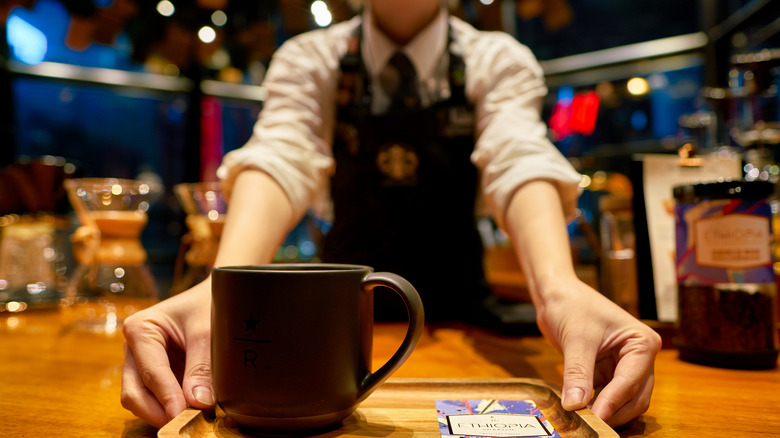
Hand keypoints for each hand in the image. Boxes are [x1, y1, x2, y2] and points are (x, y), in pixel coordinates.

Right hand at [120, 280, 213, 427]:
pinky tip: (191, 411)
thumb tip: (198, 403)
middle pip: (134, 393)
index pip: (150, 373)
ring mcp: (140, 362)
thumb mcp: (208, 331)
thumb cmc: (209, 304)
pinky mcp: (153, 373)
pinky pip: (154, 398)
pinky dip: (169, 407)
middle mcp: (133, 348)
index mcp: (140, 329)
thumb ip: (202, 366)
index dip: (167, 398)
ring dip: (163, 412)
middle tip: (186, 423)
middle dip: (158, 411)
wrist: (217, 293)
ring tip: (192, 417)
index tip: (184, 415)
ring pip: (141, 400)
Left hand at [534, 277, 661, 426]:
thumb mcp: (576, 339)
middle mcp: (640, 356)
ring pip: (625, 401)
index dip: (613, 402)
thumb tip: (576, 406)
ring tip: (584, 420)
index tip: (596, 419)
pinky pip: (608, 396)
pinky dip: (598, 405)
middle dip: (614, 411)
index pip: (631, 381)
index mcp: (642, 343)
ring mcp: (625, 365)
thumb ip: (577, 373)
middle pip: (635, 397)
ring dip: (607, 412)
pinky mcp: (608, 371)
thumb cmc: (570, 305)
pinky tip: (580, 411)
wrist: (556, 294)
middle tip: (590, 424)